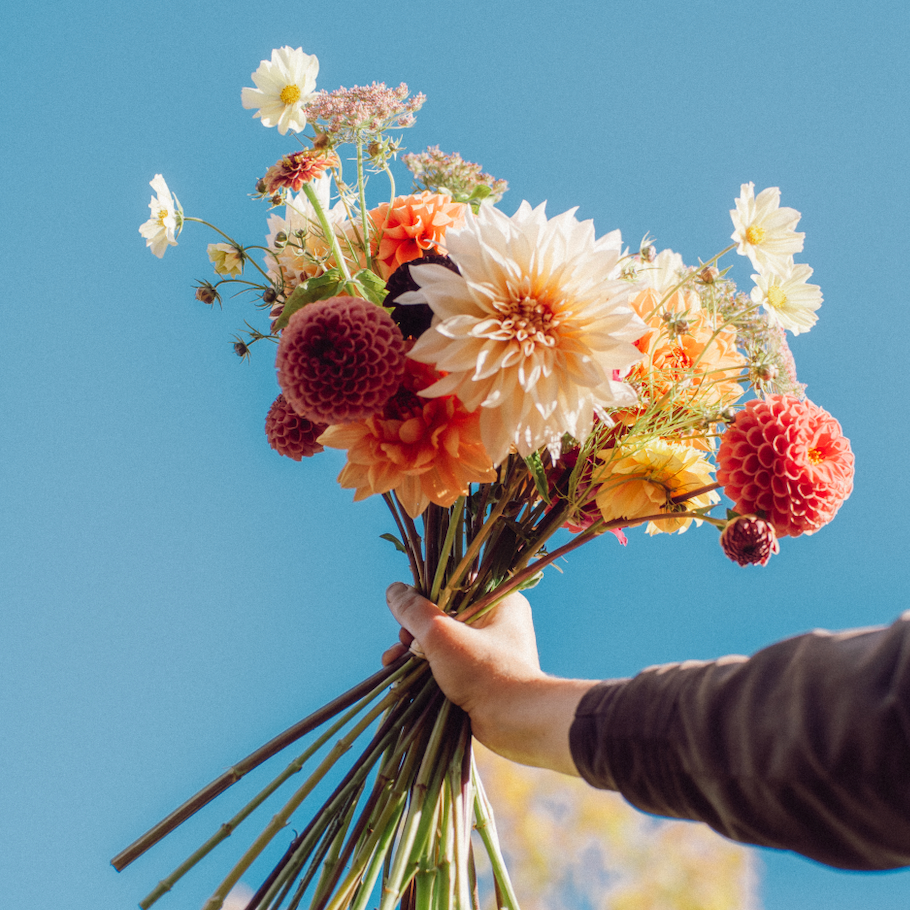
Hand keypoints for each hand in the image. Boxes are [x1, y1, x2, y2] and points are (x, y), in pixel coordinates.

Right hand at [384, 582, 594, 775]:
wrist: (517, 723)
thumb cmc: (484, 671)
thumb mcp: (442, 635)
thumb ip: (414, 610)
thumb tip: (394, 589)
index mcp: (498, 599)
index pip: (454, 583)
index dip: (424, 594)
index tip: (404, 610)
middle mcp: (497, 620)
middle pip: (444, 613)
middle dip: (413, 629)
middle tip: (400, 643)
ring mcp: (490, 648)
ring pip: (443, 640)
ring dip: (414, 650)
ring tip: (391, 661)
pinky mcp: (481, 674)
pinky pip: (448, 662)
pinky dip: (426, 667)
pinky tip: (402, 676)